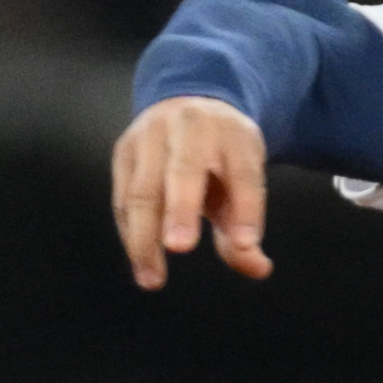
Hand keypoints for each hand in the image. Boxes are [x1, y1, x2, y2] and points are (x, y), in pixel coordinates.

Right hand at [112, 96, 271, 289]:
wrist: (185, 103)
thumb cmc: (220, 157)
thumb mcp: (242, 180)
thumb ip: (246, 225)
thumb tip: (258, 269)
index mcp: (233, 134)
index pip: (243, 173)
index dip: (245, 209)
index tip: (244, 244)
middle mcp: (190, 127)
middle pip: (184, 169)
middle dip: (181, 209)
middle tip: (181, 248)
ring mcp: (151, 136)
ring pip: (143, 189)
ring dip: (144, 238)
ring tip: (152, 279)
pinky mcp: (124, 151)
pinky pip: (124, 198)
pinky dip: (131, 233)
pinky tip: (141, 260)